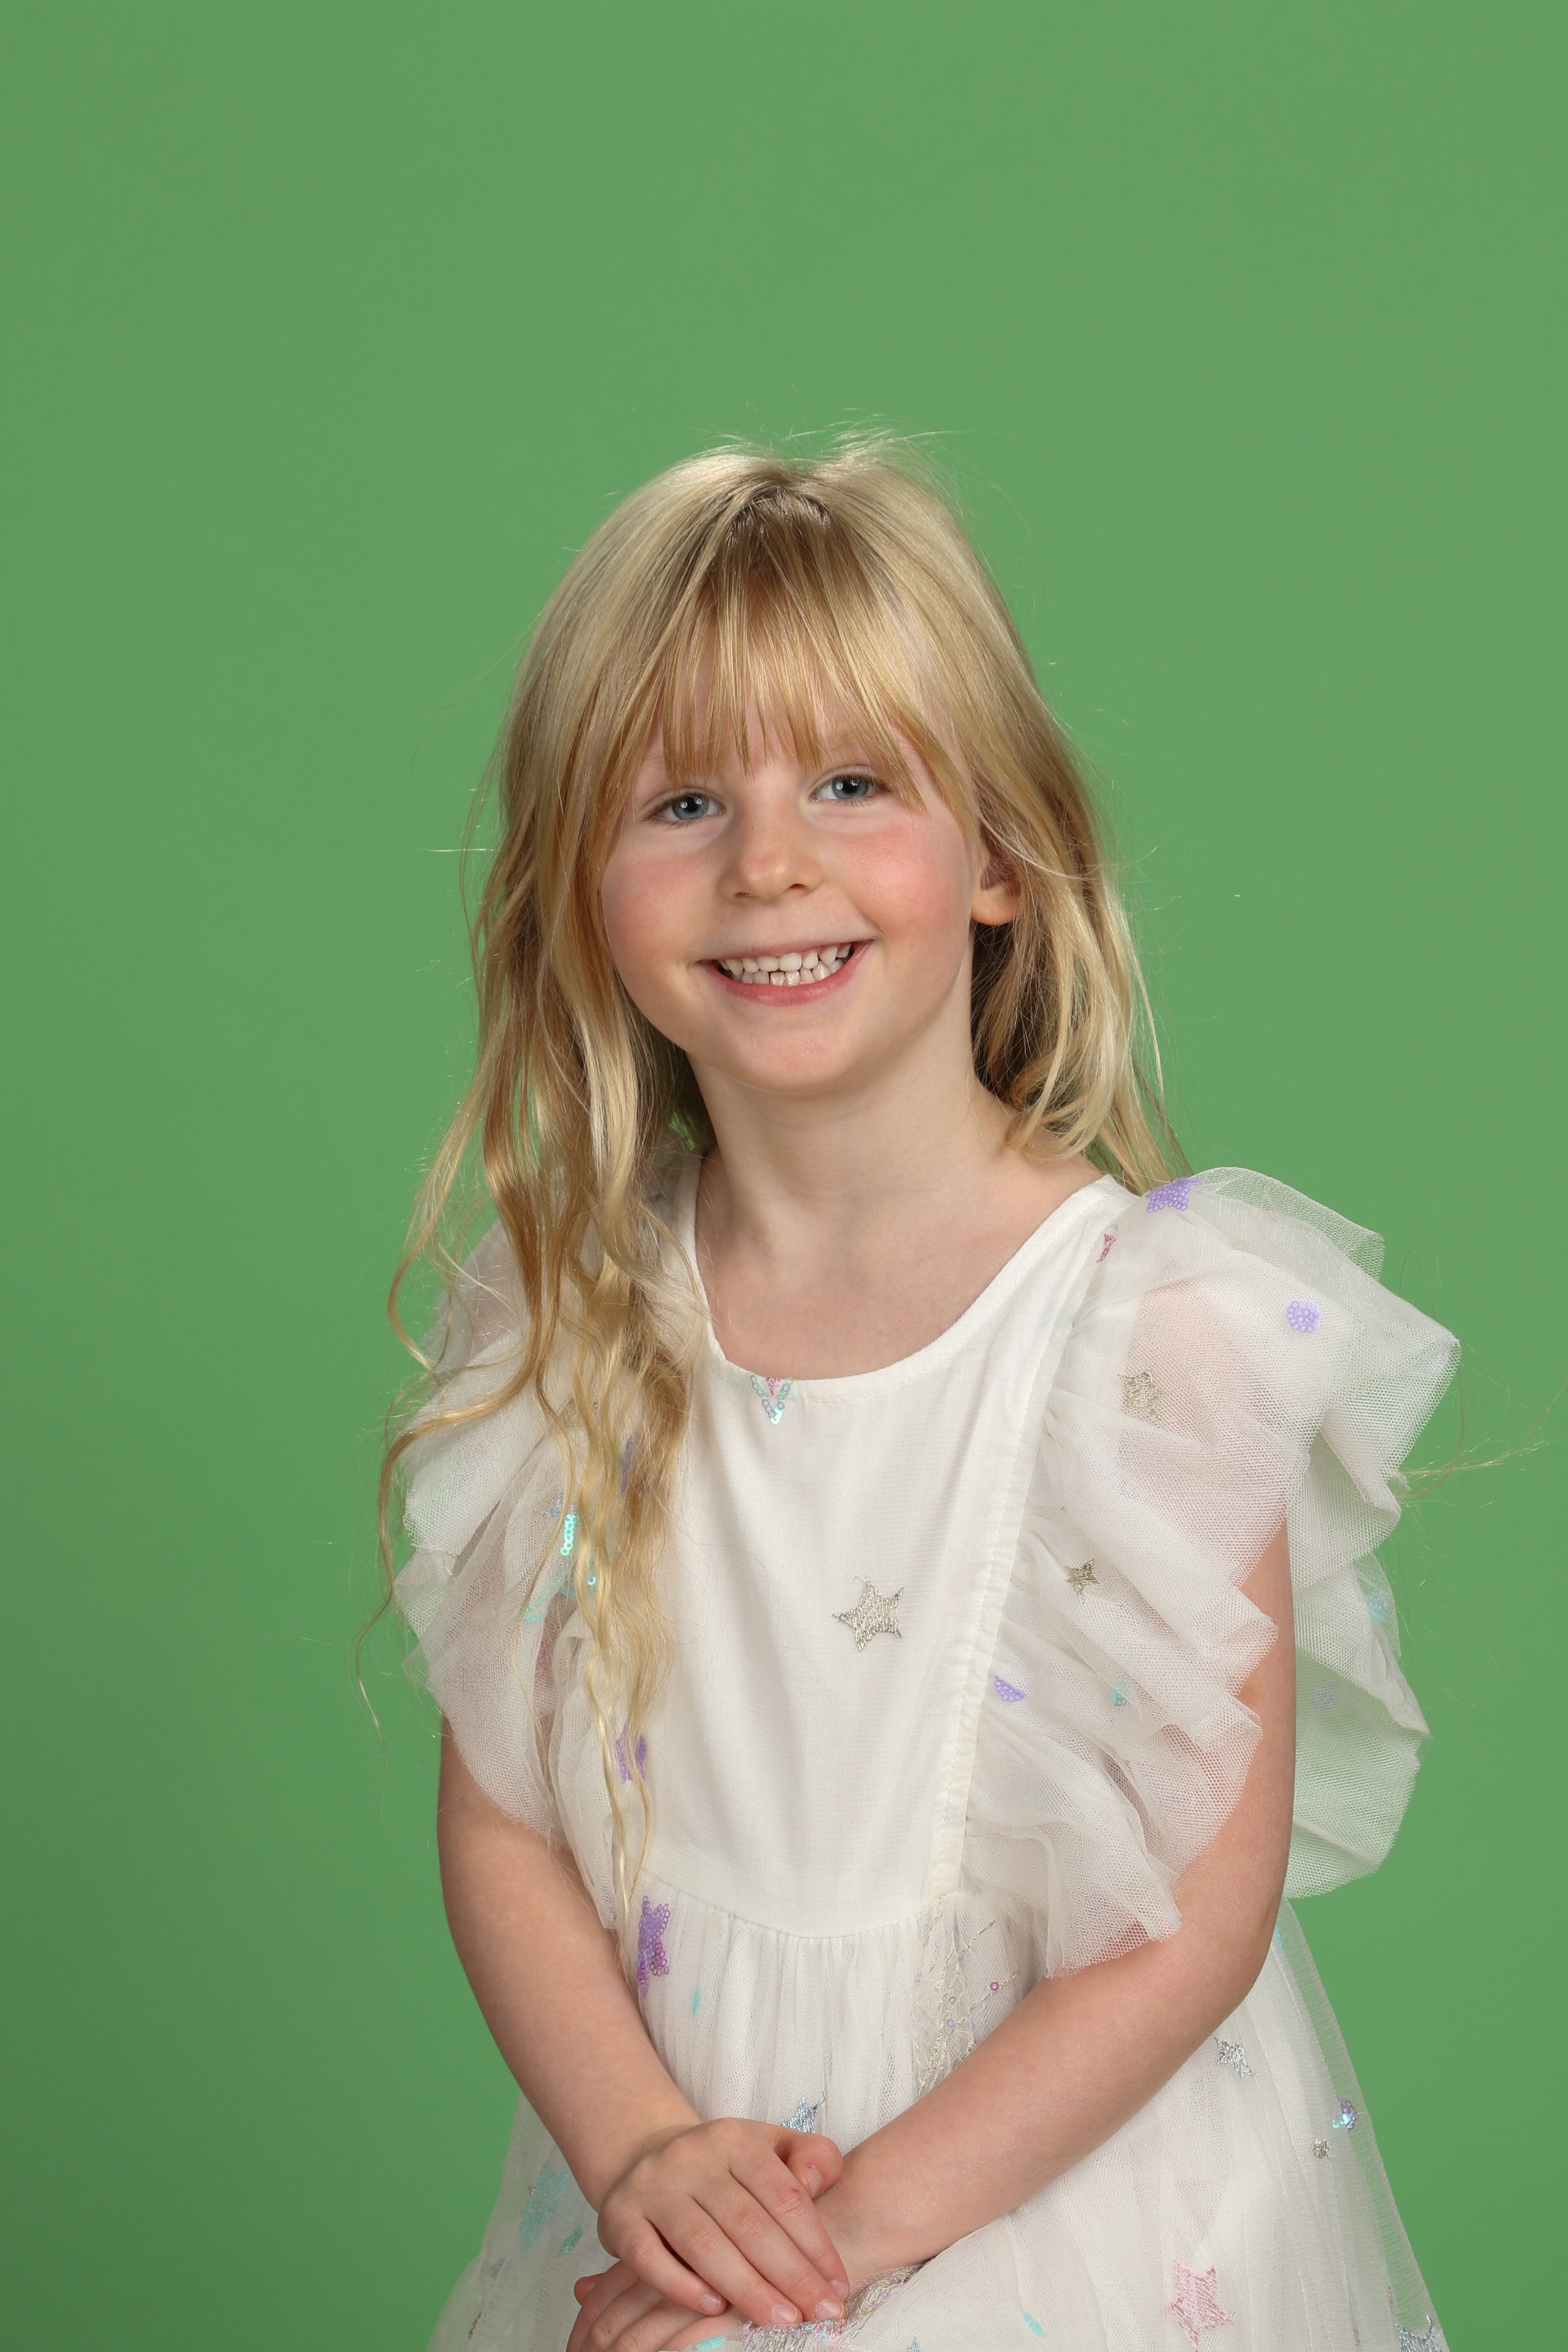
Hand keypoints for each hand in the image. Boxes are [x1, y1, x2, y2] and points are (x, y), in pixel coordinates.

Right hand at [572, 2120, 847, 2346]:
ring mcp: (652, 2187)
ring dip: (747, 2289)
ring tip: (782, 2320)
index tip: (838, 2286)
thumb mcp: (772, 2146)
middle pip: (748, 2224)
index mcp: (734, 2137)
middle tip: (821, 2313)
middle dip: (791, 2275)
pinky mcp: (619, 2218)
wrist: (644, 2156)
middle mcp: (691, 2158)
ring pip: (704, 2245)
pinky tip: (714, 2309)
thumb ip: (812, 2158)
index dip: (816, 2244)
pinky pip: (649, 2259)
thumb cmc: (725, 2166)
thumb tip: (815, 2184)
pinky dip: (682, 2287)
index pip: (784, 2193)